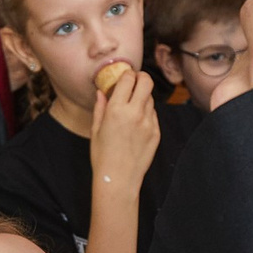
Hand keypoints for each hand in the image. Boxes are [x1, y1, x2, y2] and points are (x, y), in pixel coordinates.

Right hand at [88, 66, 161, 192]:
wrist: (119, 179)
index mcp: (117, 109)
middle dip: (141, 78)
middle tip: (135, 82)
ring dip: (143, 97)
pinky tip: (137, 124)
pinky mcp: (156, 132)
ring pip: (151, 98)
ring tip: (132, 107)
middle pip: (146, 82)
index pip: (129, 78)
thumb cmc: (102, 155)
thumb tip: (102, 92)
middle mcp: (135, 113)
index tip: (124, 76)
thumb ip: (100, 107)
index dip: (127, 74)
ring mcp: (148, 123)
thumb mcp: (96, 129)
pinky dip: (146, 113)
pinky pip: (153, 115)